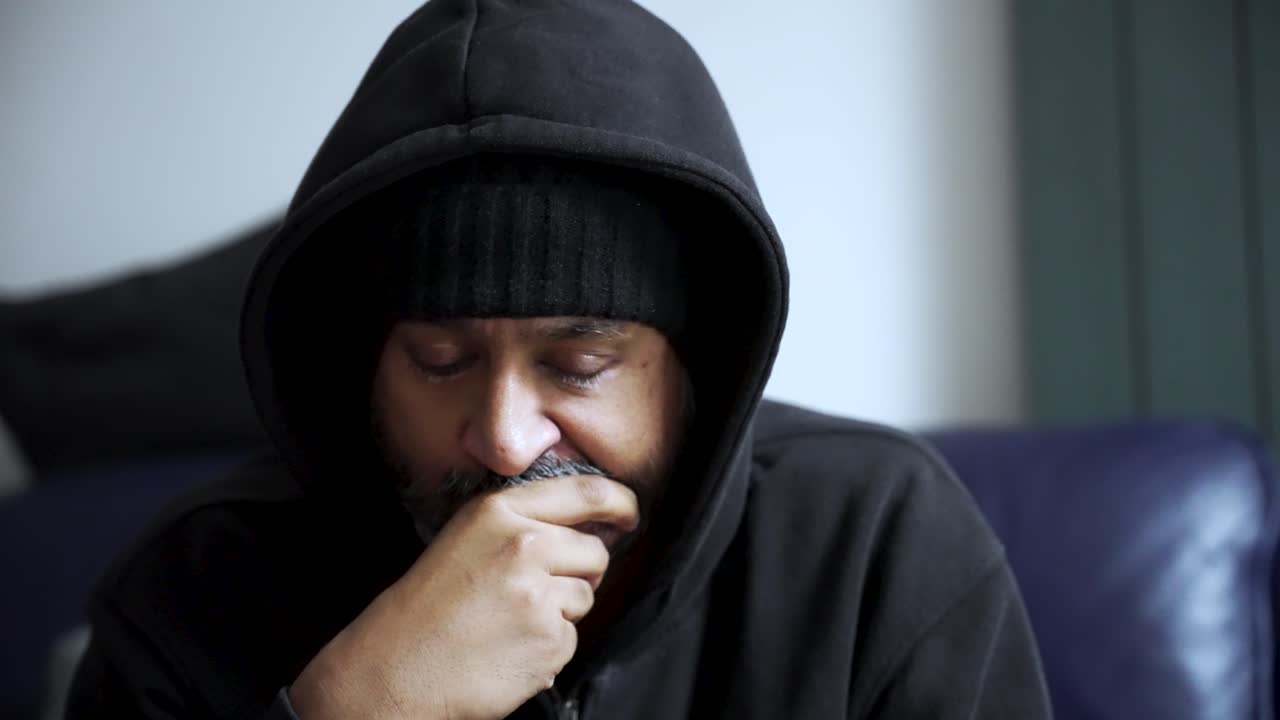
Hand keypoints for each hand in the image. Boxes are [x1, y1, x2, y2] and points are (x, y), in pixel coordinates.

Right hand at [288, 474, 639, 719]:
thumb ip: (521, 522)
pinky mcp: (549, 636)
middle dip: (579, 572)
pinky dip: (549, 646)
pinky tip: (511, 647)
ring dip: (561, 611)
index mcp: (499, 511)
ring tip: (510, 621)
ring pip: (586, 595)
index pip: (586, 491)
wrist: (397, 669)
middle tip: (533, 592)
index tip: (628, 512)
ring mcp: (539, 591)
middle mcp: (523, 544)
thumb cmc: (427, 609)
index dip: (619, 501)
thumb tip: (587, 522)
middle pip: (594, 550)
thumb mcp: (467, 538)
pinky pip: (572, 636)